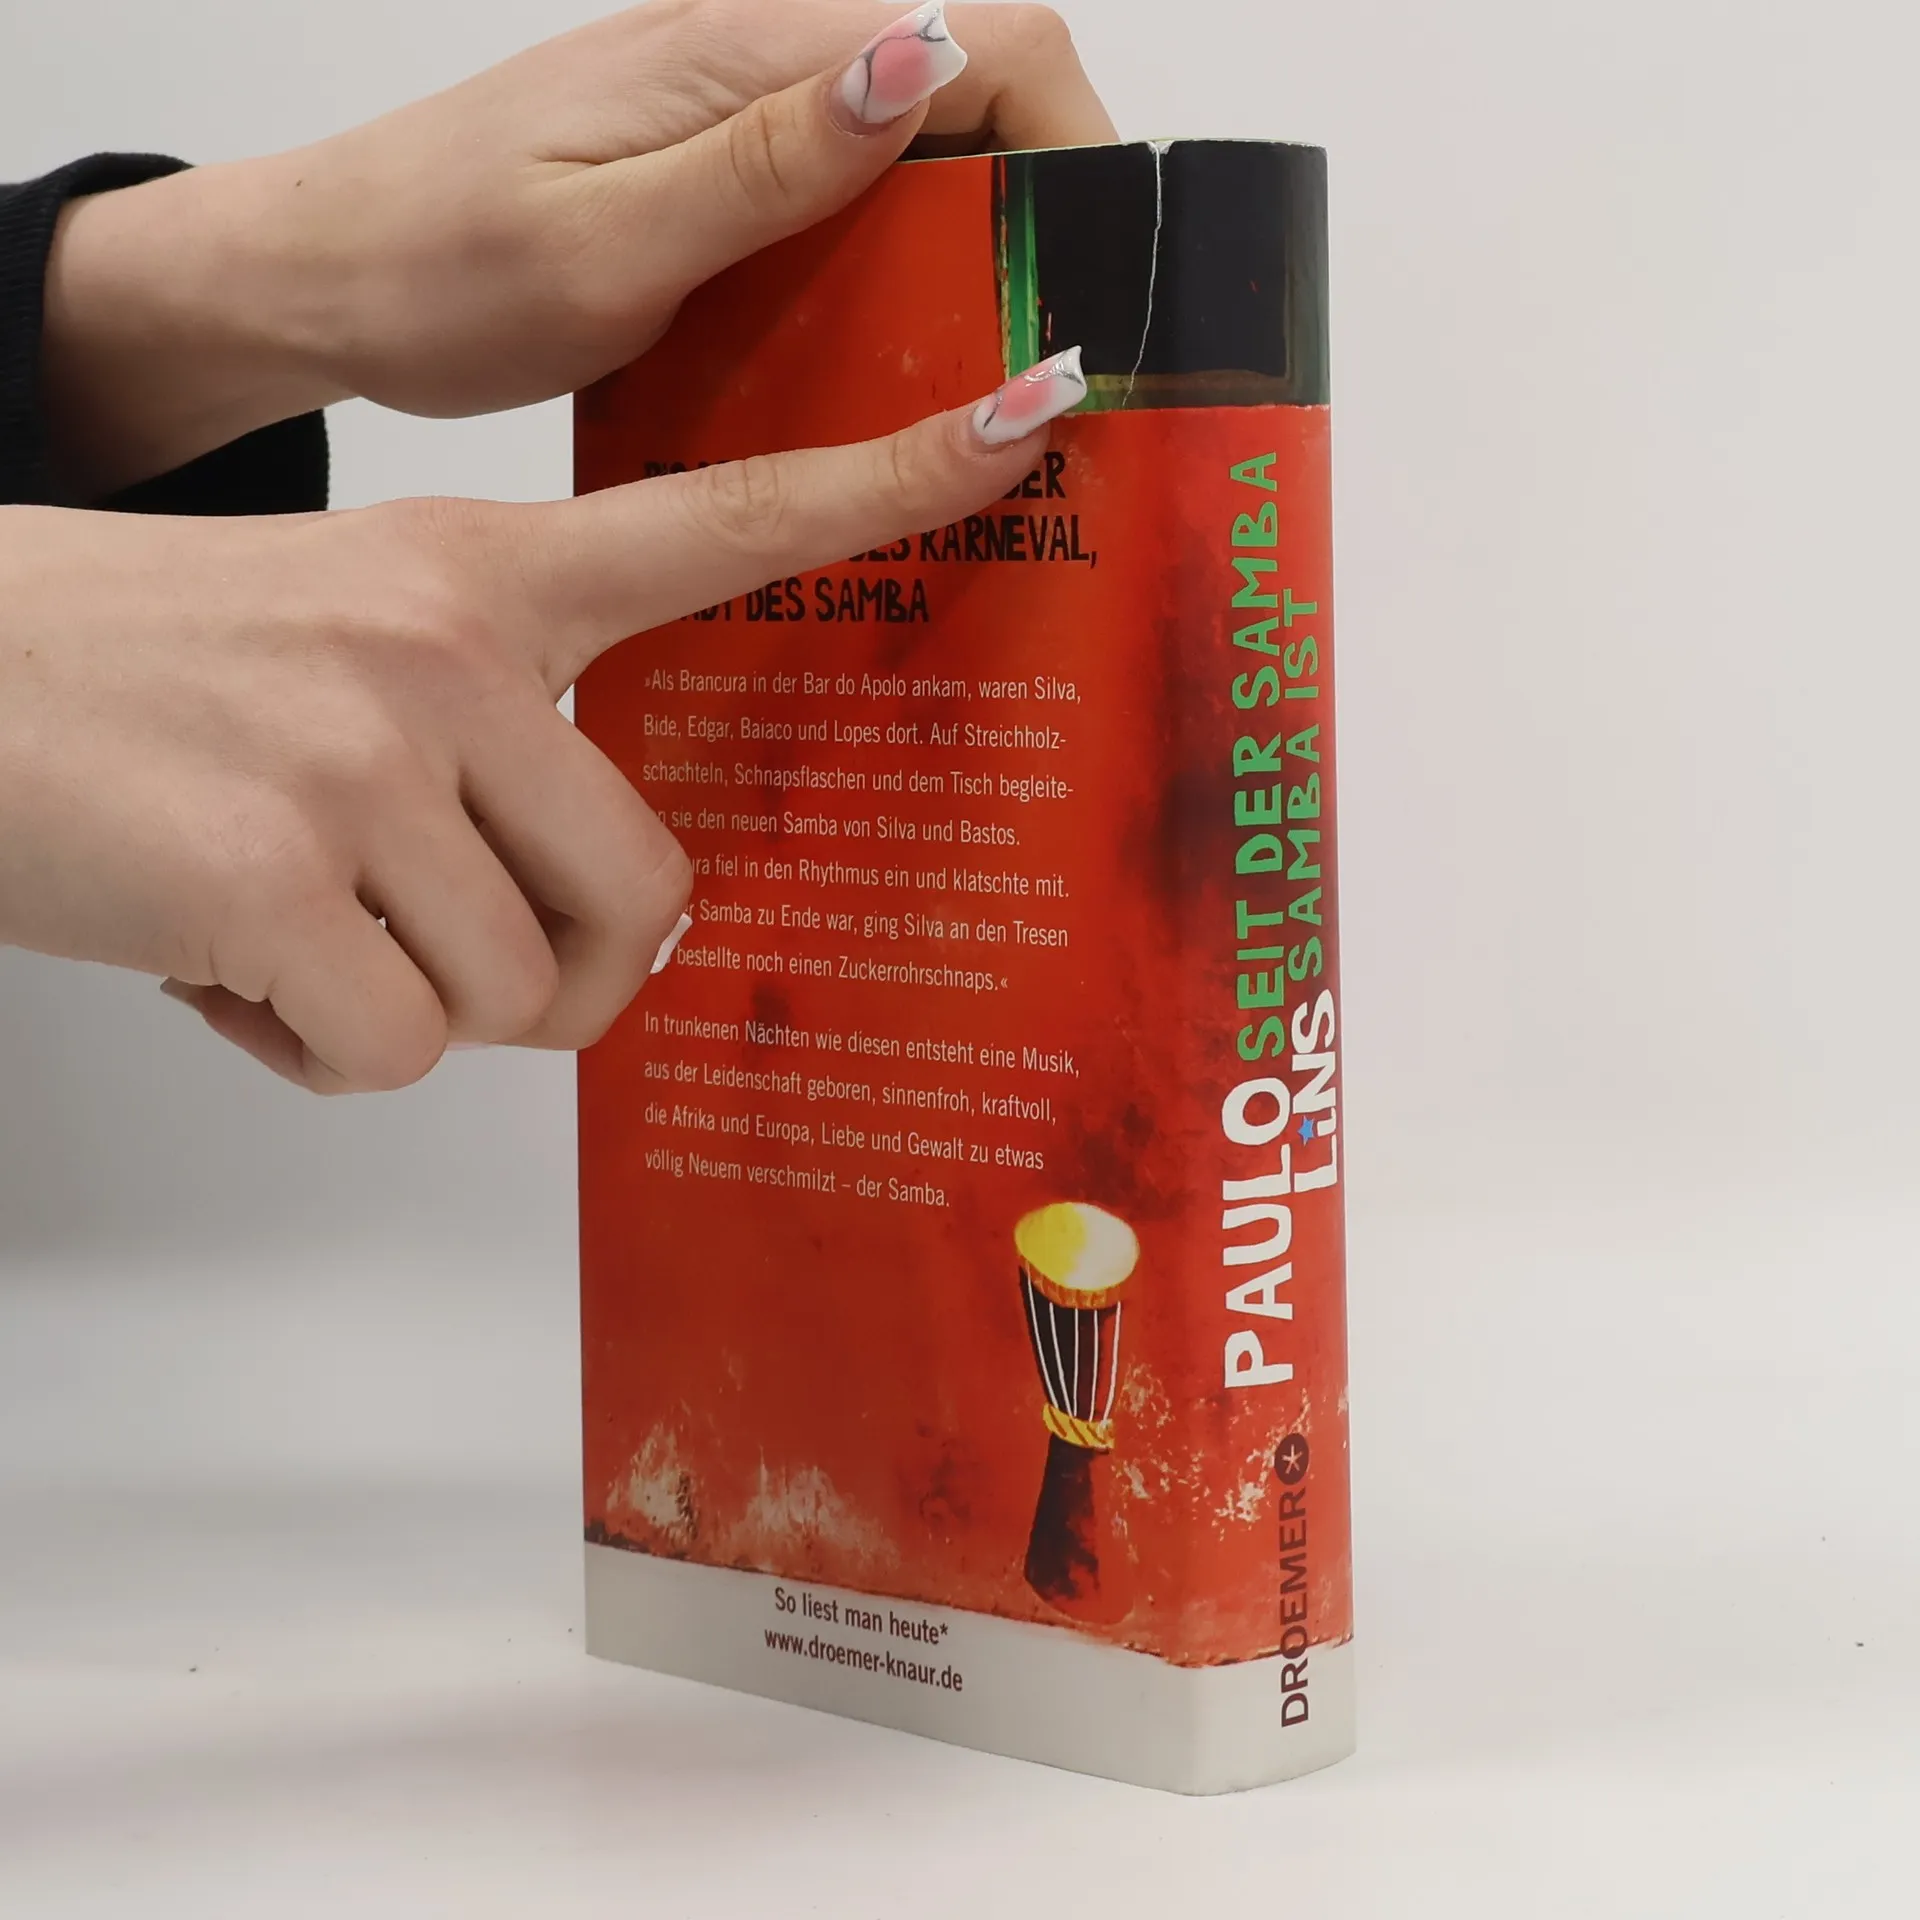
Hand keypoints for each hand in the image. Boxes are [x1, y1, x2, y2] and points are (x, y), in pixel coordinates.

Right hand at [0, 361, 1085, 1090]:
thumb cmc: (152, 676)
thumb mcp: (352, 640)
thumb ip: (504, 741)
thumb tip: (608, 935)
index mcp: (480, 571)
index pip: (728, 516)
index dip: (893, 476)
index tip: (1031, 414)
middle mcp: (448, 654)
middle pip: (642, 903)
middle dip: (560, 975)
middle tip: (451, 949)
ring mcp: (366, 767)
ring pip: (509, 1000)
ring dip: (409, 1004)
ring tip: (295, 925)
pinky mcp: (274, 883)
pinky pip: (388, 1058)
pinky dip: (311, 1051)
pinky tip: (231, 971)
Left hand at [41, 0, 1113, 495]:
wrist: (320, 281)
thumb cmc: (433, 262)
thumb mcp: (606, 236)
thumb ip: (767, 160)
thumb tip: (917, 63)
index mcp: (746, 54)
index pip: (988, 40)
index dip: (1077, 144)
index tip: (1093, 285)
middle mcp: (756, 71)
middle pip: (970, 107)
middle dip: (1035, 224)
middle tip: (1041, 368)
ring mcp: (735, 131)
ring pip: (912, 172)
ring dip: (962, 271)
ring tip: (974, 396)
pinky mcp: (713, 191)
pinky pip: (841, 222)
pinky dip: (884, 292)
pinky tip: (876, 384)